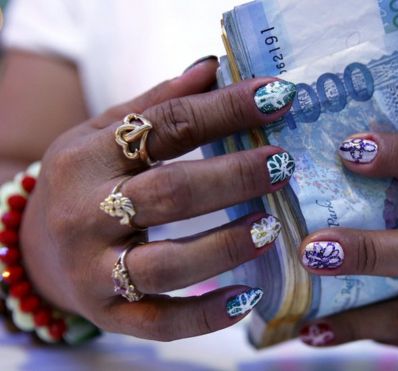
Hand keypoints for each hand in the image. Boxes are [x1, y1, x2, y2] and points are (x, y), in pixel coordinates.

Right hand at [20, 57, 295, 340]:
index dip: (226, 108)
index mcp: (88, 157)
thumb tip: (215, 67)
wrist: (35, 251)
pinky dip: (207, 315)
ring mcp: (96, 269)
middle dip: (232, 177)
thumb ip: (157, 103)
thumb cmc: (85, 183)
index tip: (279, 96)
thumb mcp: (104, 133)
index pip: (166, 125)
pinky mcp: (111, 314)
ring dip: (224, 246)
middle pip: (169, 193)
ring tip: (270, 227)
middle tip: (284, 164)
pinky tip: (249, 298)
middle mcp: (86, 213)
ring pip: (166, 263)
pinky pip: (162, 322)